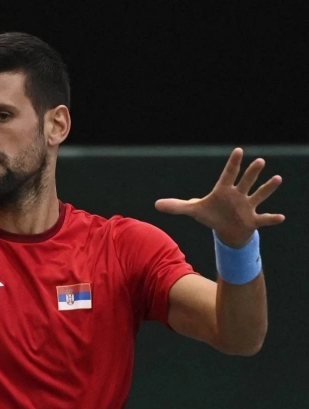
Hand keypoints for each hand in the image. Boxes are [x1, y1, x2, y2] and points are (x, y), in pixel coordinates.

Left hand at [154, 148, 284, 246]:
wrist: (227, 230)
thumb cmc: (212, 215)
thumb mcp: (194, 210)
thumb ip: (177, 206)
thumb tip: (155, 205)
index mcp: (223, 191)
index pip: (228, 174)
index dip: (232, 164)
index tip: (239, 150)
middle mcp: (238, 195)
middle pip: (245, 181)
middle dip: (251, 173)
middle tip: (259, 161)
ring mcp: (247, 207)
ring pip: (258, 195)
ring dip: (267, 188)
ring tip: (277, 179)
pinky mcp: (252, 220)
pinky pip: (264, 219)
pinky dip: (271, 219)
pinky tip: (280, 217)